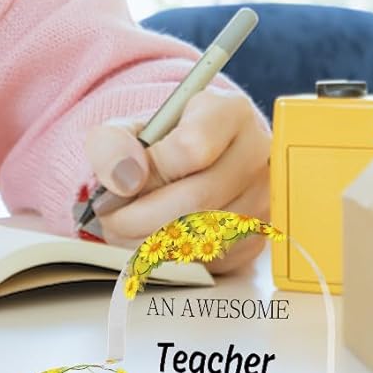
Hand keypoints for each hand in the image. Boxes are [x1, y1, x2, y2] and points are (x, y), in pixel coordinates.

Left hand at [83, 89, 270, 273]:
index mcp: (229, 112)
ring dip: (151, 240)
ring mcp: (262, 198)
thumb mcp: (127, 129)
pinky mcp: (255, 236)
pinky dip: (171, 258)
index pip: (192, 147)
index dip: (150, 170)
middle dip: (140, 215)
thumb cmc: (158, 142)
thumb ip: (113, 144)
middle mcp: (256, 154)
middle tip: (110, 217)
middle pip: (197, 197)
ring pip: (203, 234)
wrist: (185, 163)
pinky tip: (151, 241)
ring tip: (125, 229)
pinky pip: (209, 259)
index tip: (123, 180)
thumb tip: (124, 178)